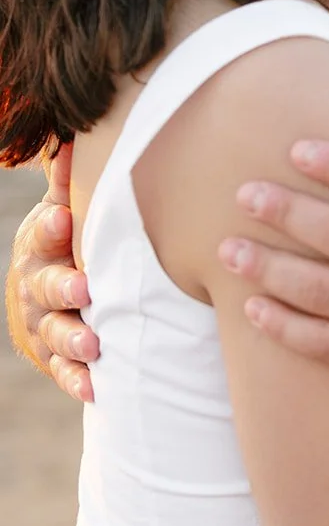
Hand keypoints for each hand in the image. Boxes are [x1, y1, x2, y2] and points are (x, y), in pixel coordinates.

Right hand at [6, 143, 98, 400]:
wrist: (53, 294)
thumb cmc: (68, 244)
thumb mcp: (65, 212)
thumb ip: (69, 184)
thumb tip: (72, 139)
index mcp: (40, 247)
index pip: (41, 236)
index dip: (49, 229)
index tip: (61, 220)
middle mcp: (37, 288)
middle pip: (45, 289)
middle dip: (63, 289)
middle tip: (85, 290)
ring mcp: (45, 326)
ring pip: (54, 334)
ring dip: (73, 341)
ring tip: (94, 346)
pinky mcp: (56, 359)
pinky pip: (64, 372)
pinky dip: (78, 380)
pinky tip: (94, 386)